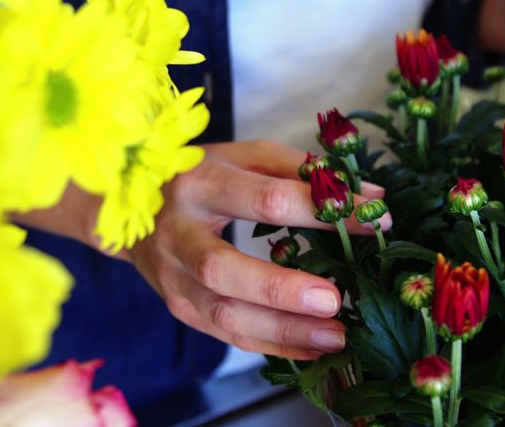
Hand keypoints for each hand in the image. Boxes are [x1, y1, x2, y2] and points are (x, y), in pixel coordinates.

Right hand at [124, 140, 389, 360]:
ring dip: (282, 330)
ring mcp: (174, 277)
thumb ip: (304, 171)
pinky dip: (274, 346)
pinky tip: (314, 348)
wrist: (129, 207)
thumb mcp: (244, 156)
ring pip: (223, 313)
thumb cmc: (201, 176)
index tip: (375, 220)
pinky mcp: (180, 308)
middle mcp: (179, 233)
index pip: (265, 198)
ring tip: (335, 336)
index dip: (321, 210)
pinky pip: (228, 336)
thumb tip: (373, 196)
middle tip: (333, 298)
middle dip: (279, 288)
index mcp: (200, 184)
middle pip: (223, 268)